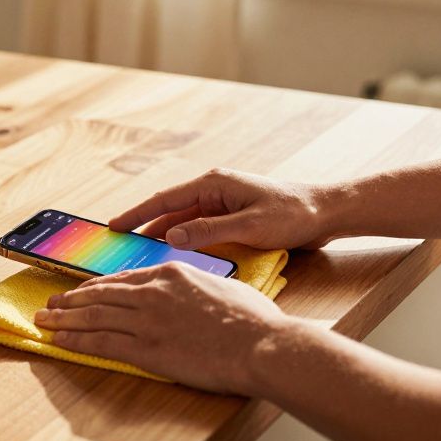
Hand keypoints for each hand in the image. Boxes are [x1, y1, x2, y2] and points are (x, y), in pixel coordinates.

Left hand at [33, 262, 290, 393]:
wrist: (259, 344)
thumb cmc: (252, 320)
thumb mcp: (223, 287)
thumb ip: (199, 286)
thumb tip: (196, 291)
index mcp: (172, 273)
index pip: (124, 278)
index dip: (99, 286)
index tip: (84, 290)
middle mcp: (153, 292)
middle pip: (101, 293)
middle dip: (73, 298)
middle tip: (53, 301)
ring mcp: (147, 319)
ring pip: (94, 315)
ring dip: (65, 317)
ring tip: (45, 318)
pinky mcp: (146, 347)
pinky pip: (101, 341)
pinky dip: (76, 339)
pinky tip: (60, 339)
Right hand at [110, 168, 340, 250]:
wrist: (327, 213)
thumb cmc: (293, 214)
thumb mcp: (250, 226)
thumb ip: (208, 231)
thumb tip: (170, 236)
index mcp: (214, 184)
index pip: (165, 199)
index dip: (137, 213)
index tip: (113, 225)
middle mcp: (214, 191)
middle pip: (170, 211)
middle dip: (144, 227)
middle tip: (119, 246)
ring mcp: (223, 205)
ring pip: (183, 222)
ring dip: (163, 236)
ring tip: (140, 255)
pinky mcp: (233, 218)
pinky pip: (200, 230)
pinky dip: (184, 241)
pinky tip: (174, 256)